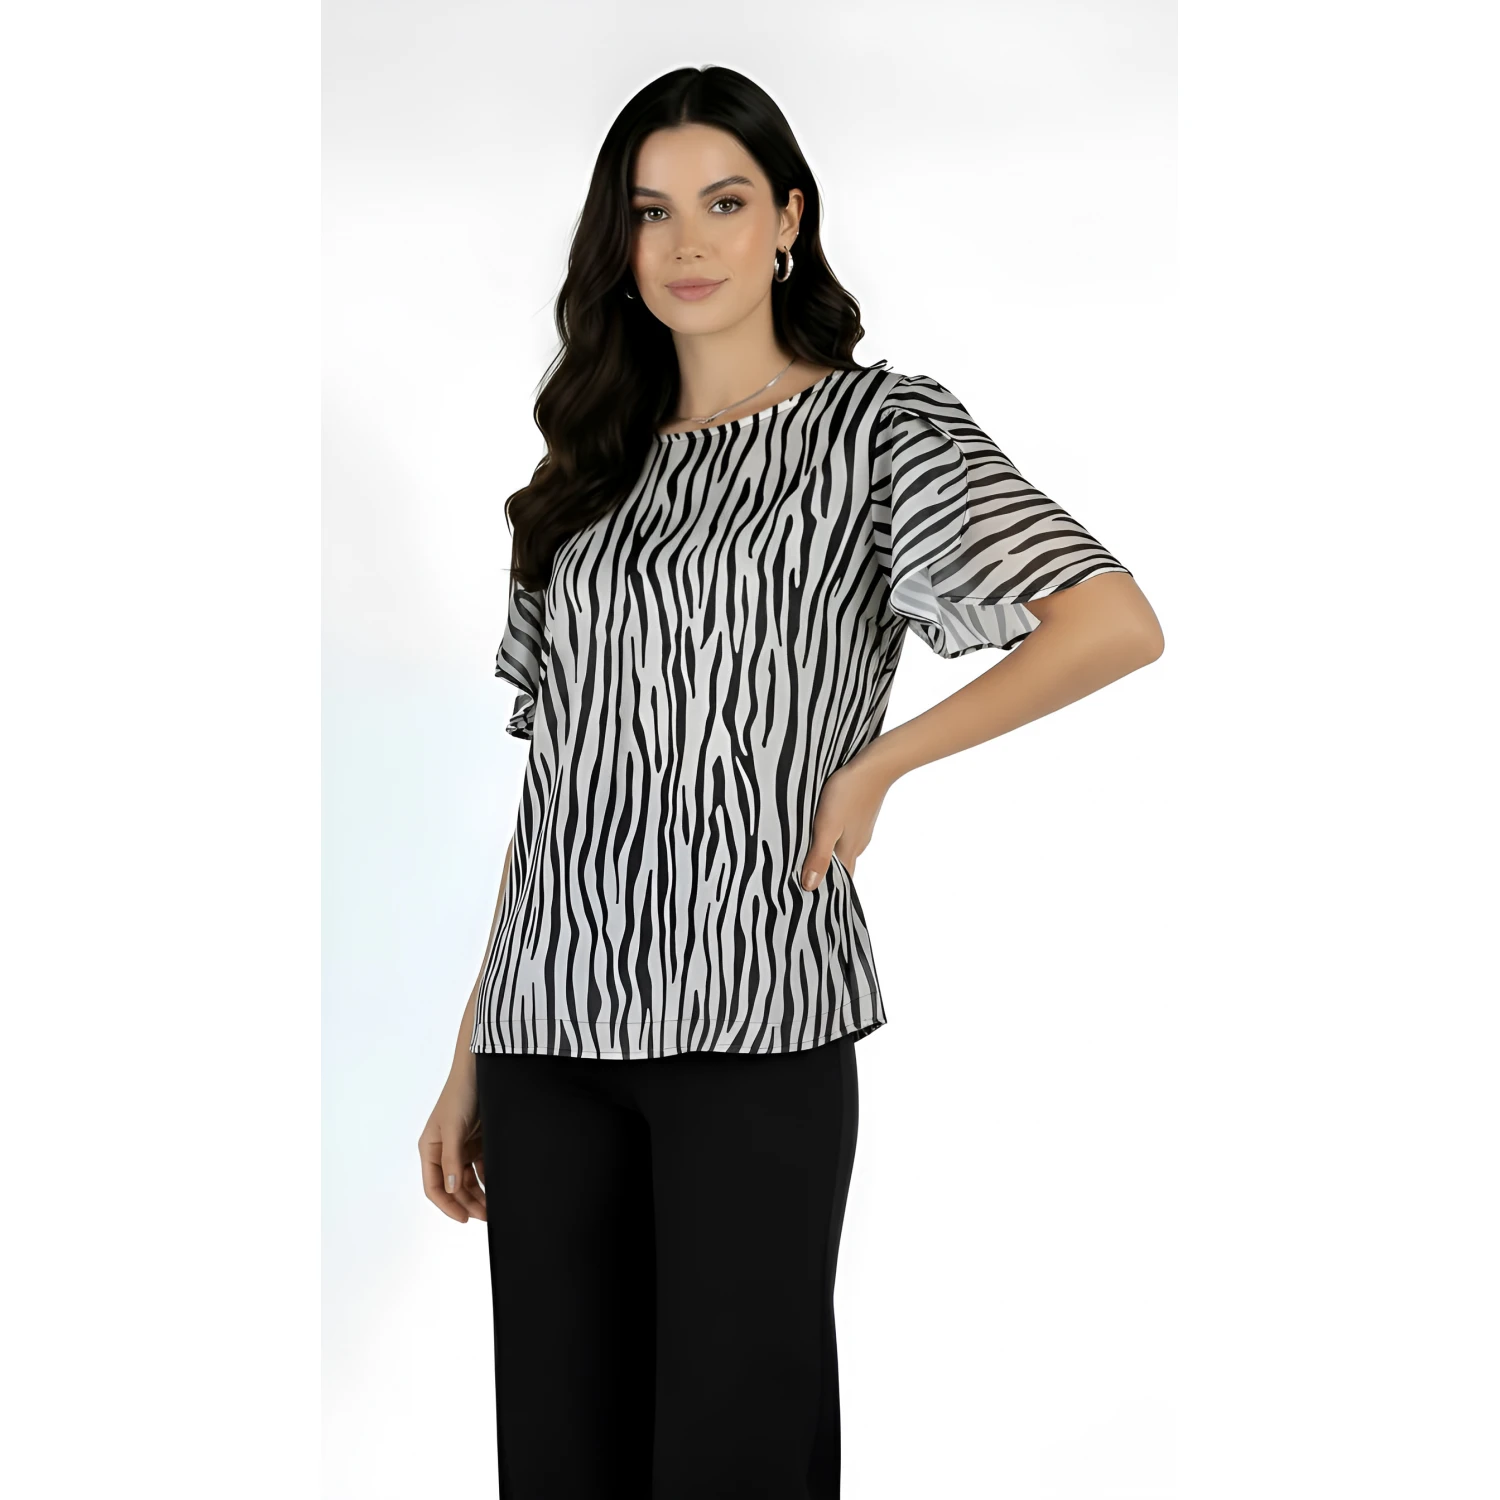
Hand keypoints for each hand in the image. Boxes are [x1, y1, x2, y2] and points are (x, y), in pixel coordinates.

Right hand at [418, 1060, 486, 1222]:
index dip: (448, 1205)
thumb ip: (452, 1160)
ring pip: (469, 1180)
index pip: (434, 1187)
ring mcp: (462, 1146)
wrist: (482, 1068)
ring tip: (494, 1207)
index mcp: (430, 1148)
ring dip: (479, 1194)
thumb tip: (452, 1189)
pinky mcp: (479, 1140)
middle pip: (454, 1187)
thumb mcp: (453, 1128)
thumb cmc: (461, 1094)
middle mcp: (444, 1150)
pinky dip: (489, 1179)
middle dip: (468, 1203)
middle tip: (486, 1216)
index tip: (464, 1219)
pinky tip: (499, 1188)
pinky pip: (482, 1167)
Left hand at [801, 753, 892, 889]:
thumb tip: (810, 887)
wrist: (875, 765)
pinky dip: (834, 836)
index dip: (827, 890)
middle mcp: (858, 844)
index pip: (841, 881)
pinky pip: (846, 832)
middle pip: (841, 866)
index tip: (809, 895)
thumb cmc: (849, 794)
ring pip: (843, 848)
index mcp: (849, 851)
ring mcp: (861, 828)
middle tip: (803, 875)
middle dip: (825, 873)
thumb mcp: (827, 826)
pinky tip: (823, 828)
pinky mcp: (860, 814)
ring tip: (807, 853)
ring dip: (828, 853)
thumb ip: (819, 856)